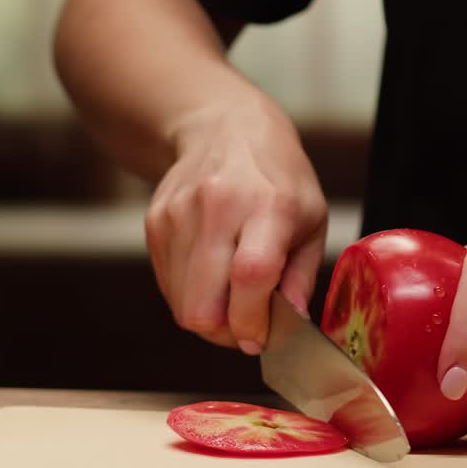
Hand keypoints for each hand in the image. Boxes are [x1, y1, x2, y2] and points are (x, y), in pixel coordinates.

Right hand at [144, 99, 327, 353]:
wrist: (224, 128)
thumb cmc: (279, 179)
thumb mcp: (311, 219)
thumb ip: (301, 276)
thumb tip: (292, 326)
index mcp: (267, 206)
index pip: (250, 276)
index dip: (252, 320)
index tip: (259, 339)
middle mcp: (218, 208)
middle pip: (203, 303)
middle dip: (225, 333)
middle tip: (246, 328)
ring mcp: (179, 215)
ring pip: (180, 303)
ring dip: (208, 318)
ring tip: (232, 301)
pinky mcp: (155, 223)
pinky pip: (168, 285)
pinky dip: (190, 296)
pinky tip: (212, 277)